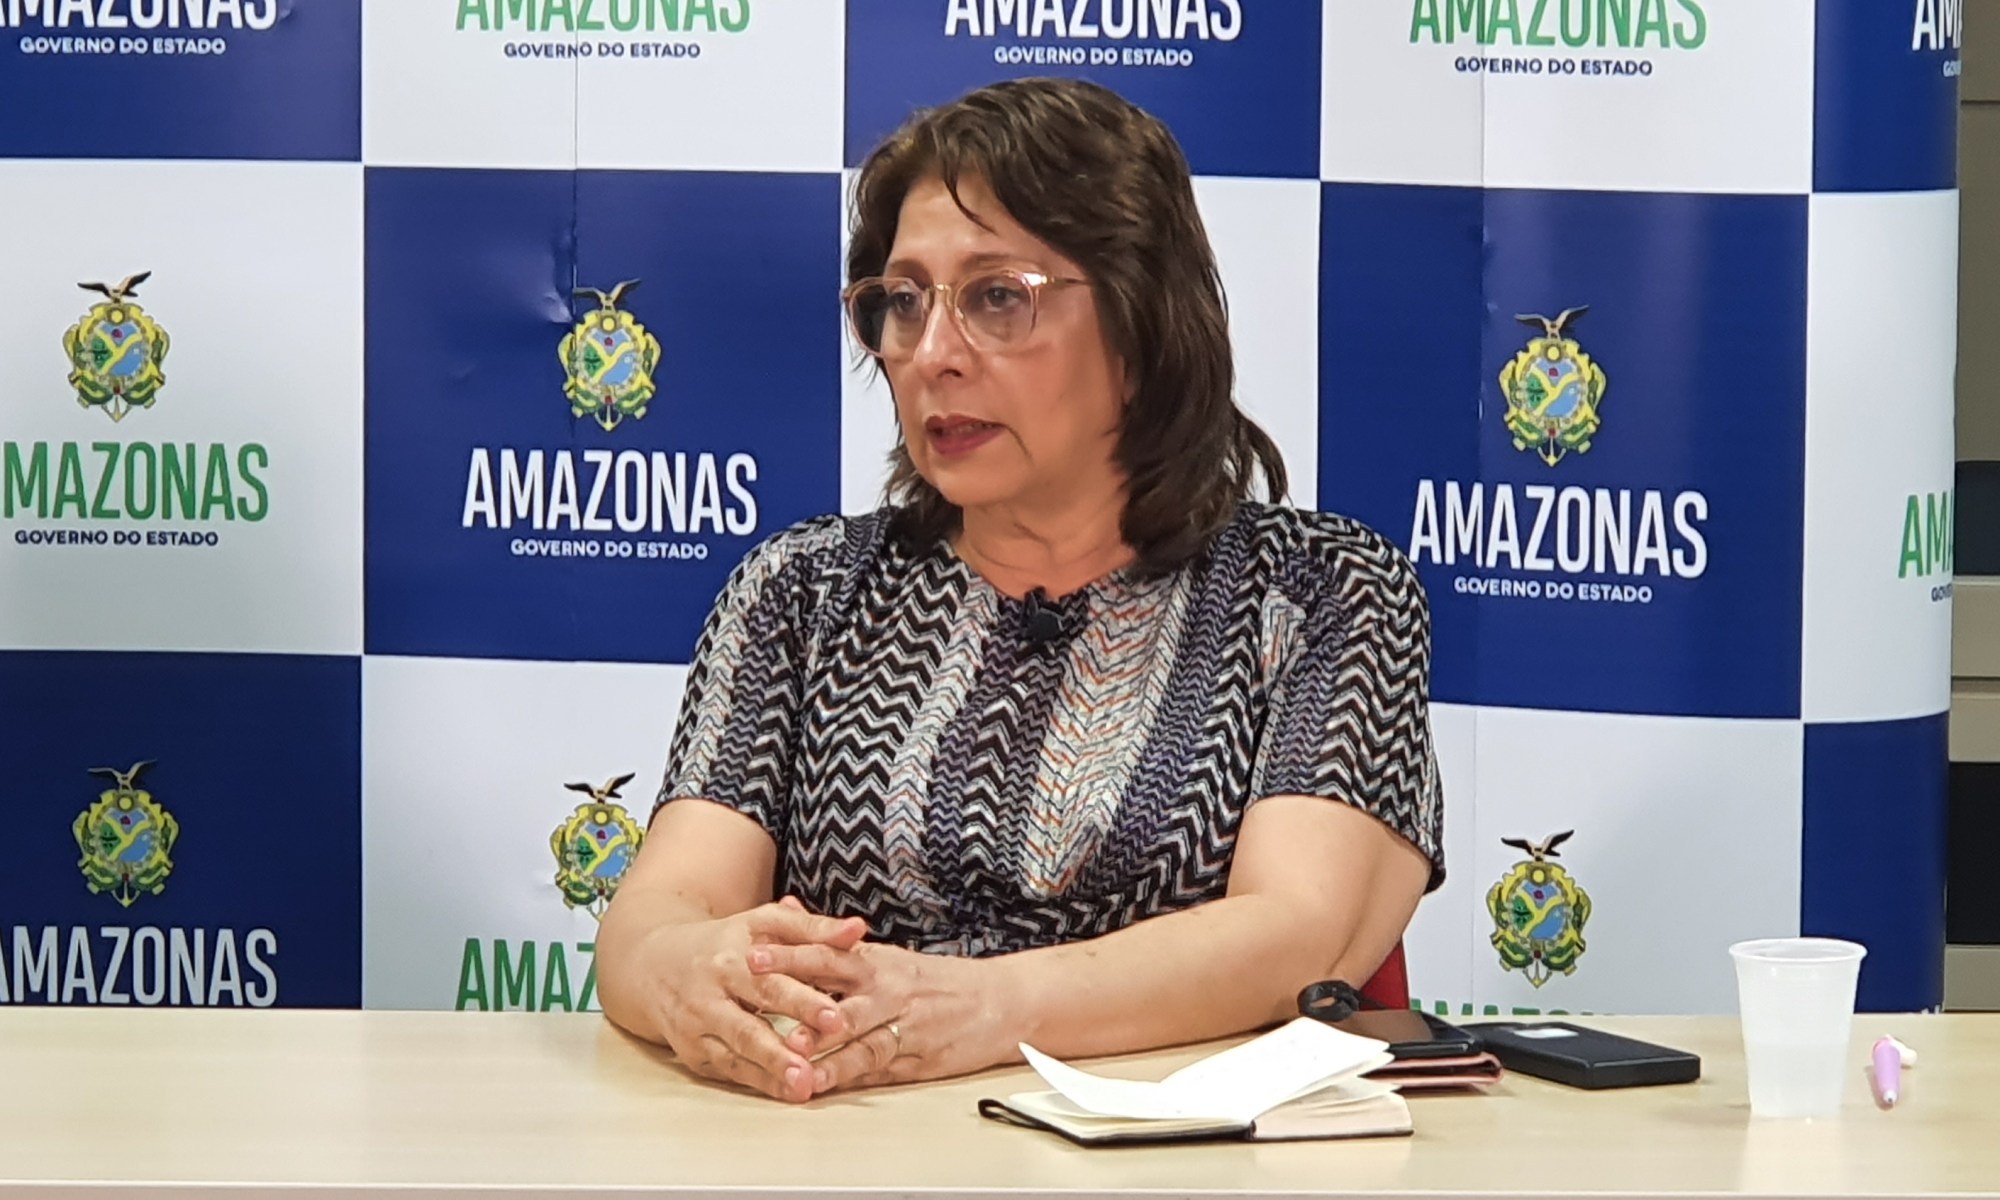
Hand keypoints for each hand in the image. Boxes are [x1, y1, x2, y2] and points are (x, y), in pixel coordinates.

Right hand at [629, 898, 867, 1102]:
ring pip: (736, 1053)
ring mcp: (698, 1026)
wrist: (654, 964)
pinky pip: (729, 1070)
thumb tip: (858, 929)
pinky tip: (787, 1093)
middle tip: (815, 1065)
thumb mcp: (765, 923)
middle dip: (783, 1045)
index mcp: (732, 957)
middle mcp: (710, 993)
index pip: (771, 980)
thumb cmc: (727, 942)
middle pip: (750, 1022)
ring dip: (771, 1071)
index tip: (836, 1017)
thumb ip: (813, 927)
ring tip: (804, 1087)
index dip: (804, 1000)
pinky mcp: (693, 1052)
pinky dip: (759, 1083)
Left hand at [748, 939, 1012, 1094]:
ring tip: (791, 1049)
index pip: (827, 952)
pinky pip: (877, 1068)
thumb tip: (787, 910)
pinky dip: (848, 1076)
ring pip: (856, 1033)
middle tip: (758, 989)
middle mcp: (888, 990)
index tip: (751, 951)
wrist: (1004, 1002)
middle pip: (835, 987)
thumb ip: (834, 945)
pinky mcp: (917, 1058)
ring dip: (822, 1042)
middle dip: (794, 988)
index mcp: (879, 962)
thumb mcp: (889, 957)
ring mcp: (903, 1025)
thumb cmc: (939, 983)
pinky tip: (822, 1084)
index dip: (789, 952)